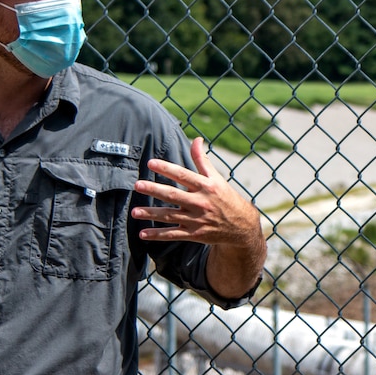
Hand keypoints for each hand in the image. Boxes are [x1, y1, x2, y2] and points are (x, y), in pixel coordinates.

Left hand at [132, 137, 266, 298]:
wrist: (241, 226)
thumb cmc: (225, 197)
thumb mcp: (217, 178)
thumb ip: (203, 160)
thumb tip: (196, 139)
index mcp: (206, 186)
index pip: (183, 175)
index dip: (167, 168)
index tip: (151, 163)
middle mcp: (200, 202)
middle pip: (174, 195)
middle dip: (155, 190)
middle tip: (137, 185)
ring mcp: (197, 220)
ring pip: (170, 216)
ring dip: (152, 214)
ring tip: (135, 212)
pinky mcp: (194, 235)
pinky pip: (173, 235)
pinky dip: (158, 235)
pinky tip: (143, 233)